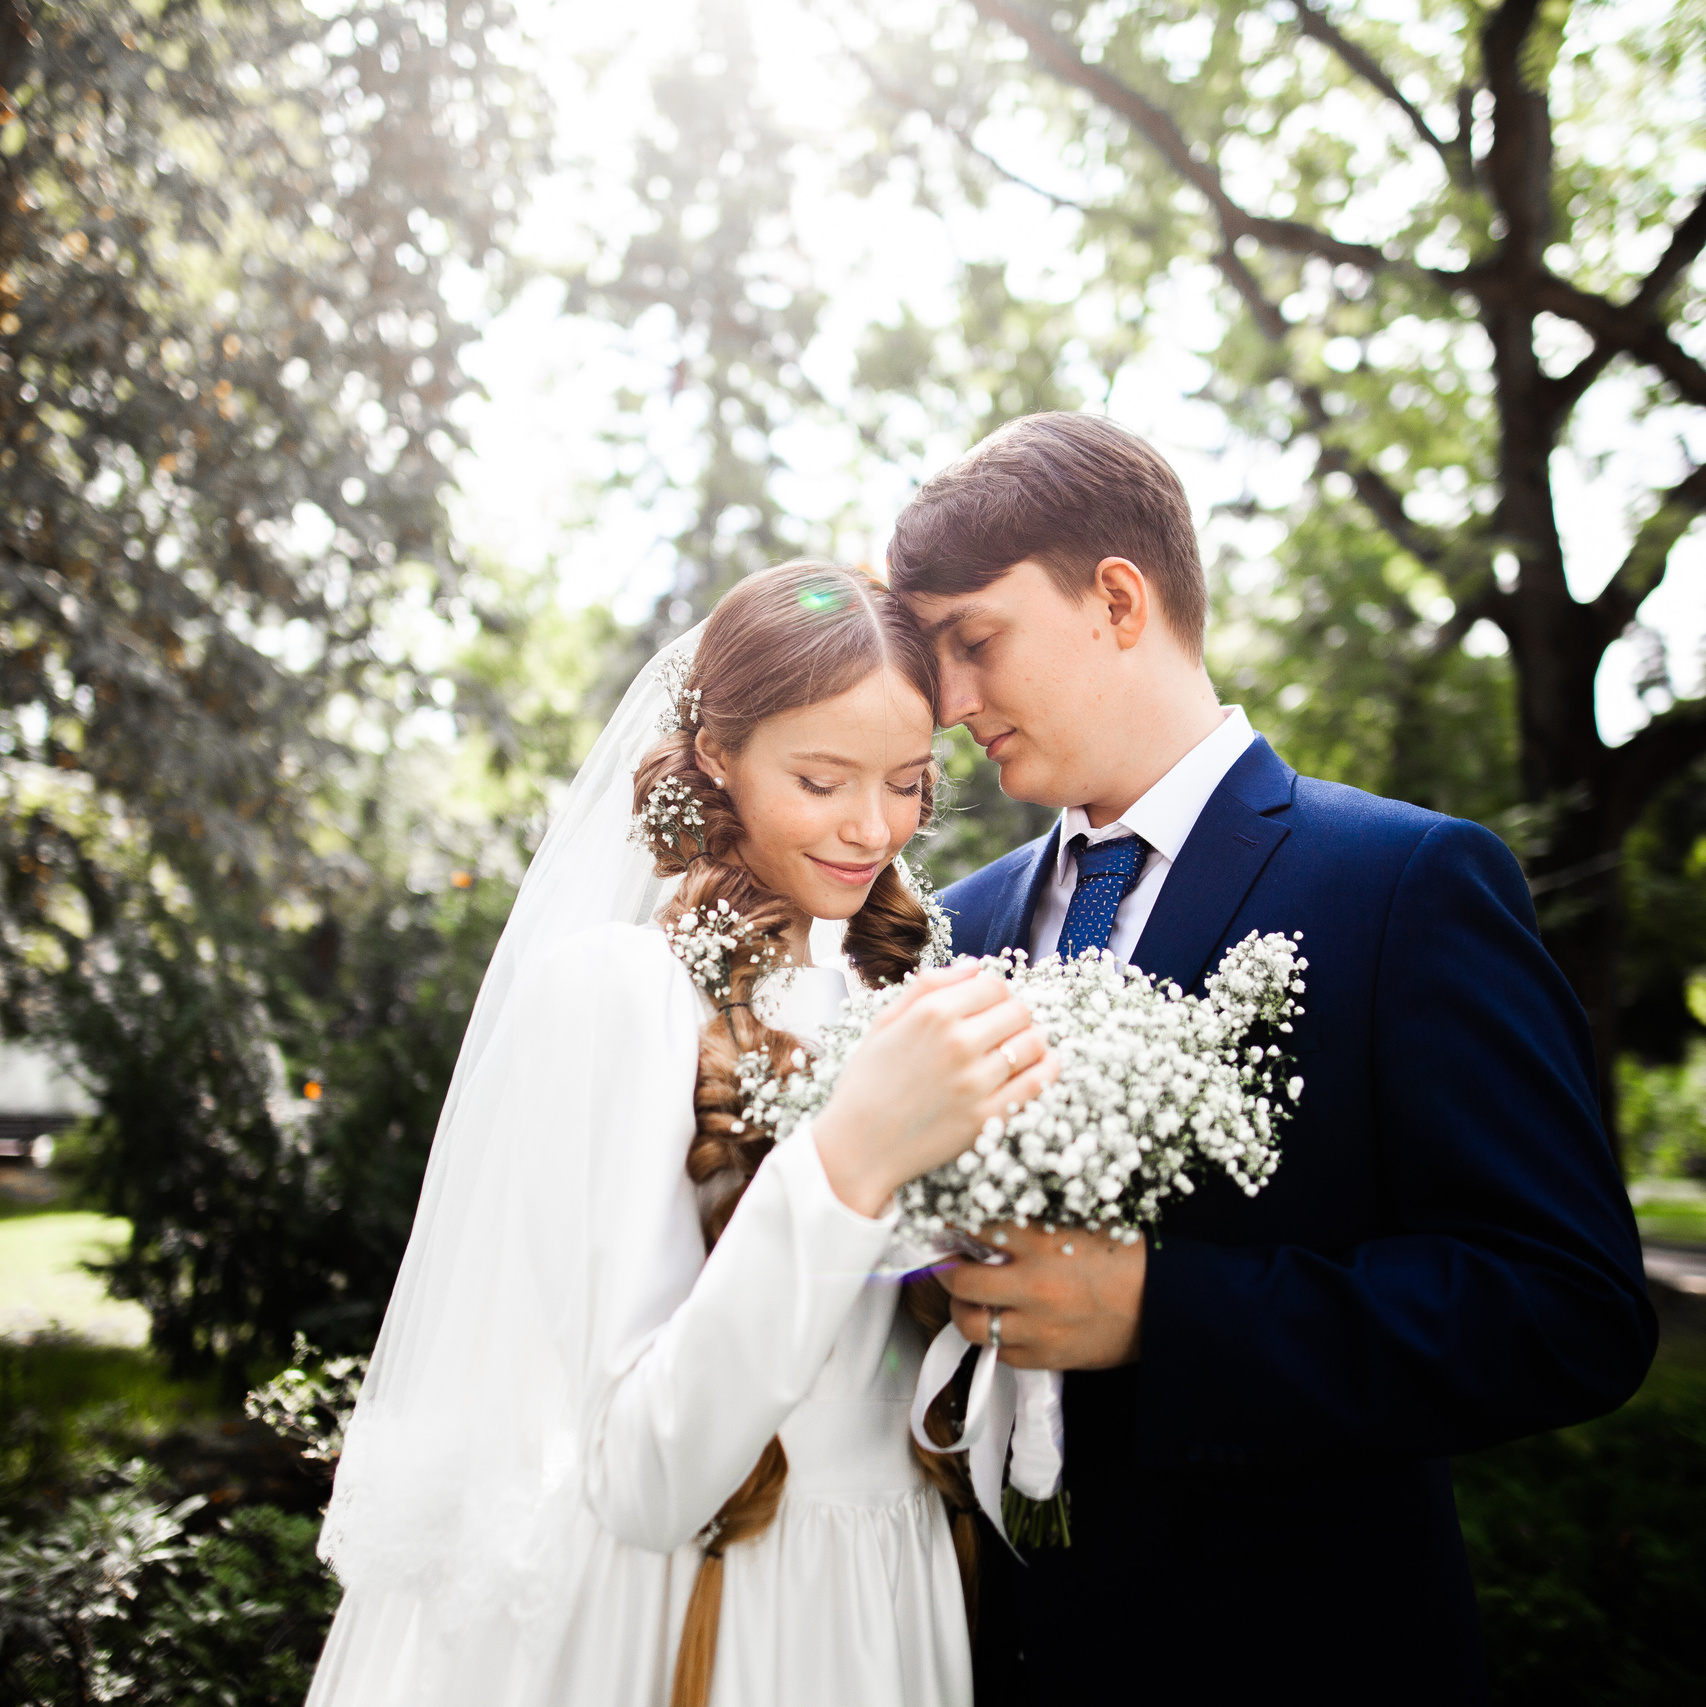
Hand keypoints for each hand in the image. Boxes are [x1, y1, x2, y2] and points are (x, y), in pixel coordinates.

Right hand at [813, 963, 1056, 1217]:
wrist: (858, 1146)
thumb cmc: (868, 1083)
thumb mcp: (885, 1022)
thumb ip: (928, 986)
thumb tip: (974, 966)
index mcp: (932, 1014)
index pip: (994, 985)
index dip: (996, 993)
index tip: (991, 1005)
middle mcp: (958, 1042)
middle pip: (1019, 1011)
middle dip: (1015, 1015)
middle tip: (1005, 1028)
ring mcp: (975, 1082)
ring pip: (1034, 1043)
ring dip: (1033, 1041)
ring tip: (1020, 1047)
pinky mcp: (987, 1117)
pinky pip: (1037, 1083)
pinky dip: (1046, 1070)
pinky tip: (1040, 1067)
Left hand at [946, 1222, 1146, 1370]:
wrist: (1165, 1307)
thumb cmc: (1127, 1261)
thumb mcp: (1080, 1225)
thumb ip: (1035, 1224)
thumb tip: (991, 1220)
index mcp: (1042, 1243)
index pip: (976, 1228)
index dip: (952, 1225)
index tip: (944, 1224)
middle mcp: (1033, 1285)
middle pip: (960, 1280)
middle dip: (945, 1270)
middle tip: (946, 1262)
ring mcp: (1037, 1326)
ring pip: (971, 1323)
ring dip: (962, 1309)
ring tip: (968, 1298)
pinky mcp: (1047, 1357)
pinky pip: (1001, 1354)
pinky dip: (996, 1339)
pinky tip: (1004, 1323)